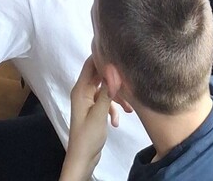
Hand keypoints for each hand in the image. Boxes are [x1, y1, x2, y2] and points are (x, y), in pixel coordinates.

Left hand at [64, 58, 117, 178]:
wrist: (82, 159)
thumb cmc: (88, 136)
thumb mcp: (99, 114)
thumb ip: (107, 92)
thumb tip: (113, 69)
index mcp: (81, 89)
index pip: (90, 64)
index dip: (103, 56)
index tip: (119, 53)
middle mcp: (83, 92)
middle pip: (100, 77)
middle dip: (115, 79)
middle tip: (130, 79)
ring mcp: (88, 101)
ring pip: (106, 91)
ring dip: (117, 98)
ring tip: (128, 109)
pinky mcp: (94, 110)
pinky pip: (105, 102)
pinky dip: (112, 109)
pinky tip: (117, 122)